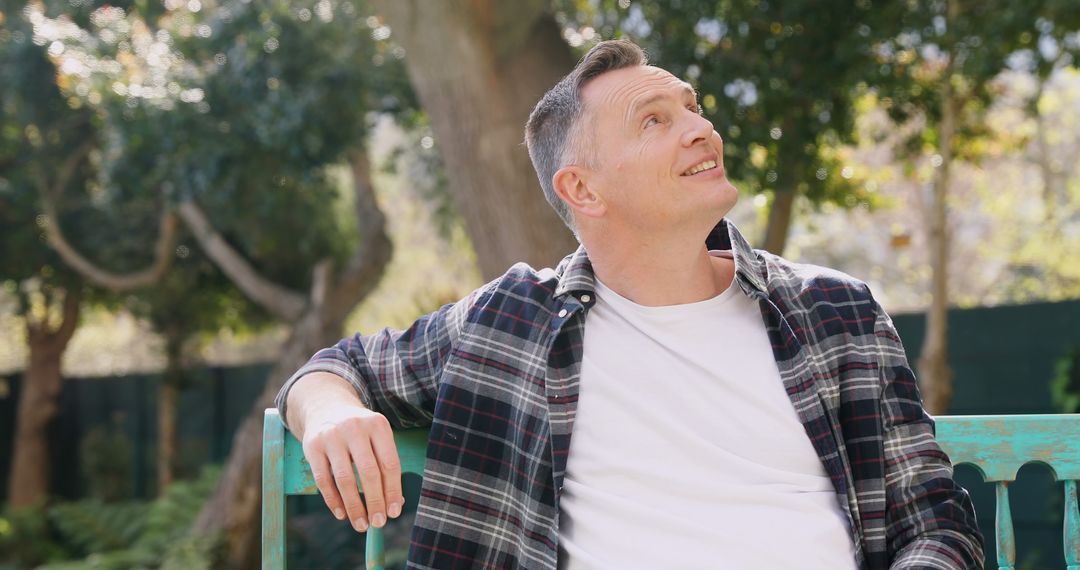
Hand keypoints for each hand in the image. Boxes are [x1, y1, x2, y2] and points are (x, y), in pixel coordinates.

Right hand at [301, 403, 404, 531]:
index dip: (393, 491)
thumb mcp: (376, 438)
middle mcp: (355, 428)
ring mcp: (332, 436)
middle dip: (375, 502)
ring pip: (345, 479)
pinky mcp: (312, 446)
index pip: (390, 463)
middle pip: (369, 472)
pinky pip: (323, 480)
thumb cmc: (359, 432)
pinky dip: (333, 501)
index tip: (394, 513)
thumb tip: (395, 504)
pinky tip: (341, 514)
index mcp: (378, 425)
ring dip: (354, 506)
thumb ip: (385, 465)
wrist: (326, 408)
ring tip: (360, 525)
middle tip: (378, 523)